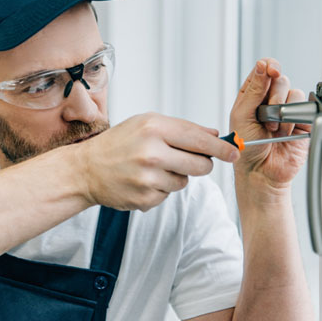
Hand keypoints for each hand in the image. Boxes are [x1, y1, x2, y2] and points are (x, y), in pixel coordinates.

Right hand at [76, 112, 239, 210]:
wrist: (86, 169)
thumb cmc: (118, 143)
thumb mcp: (147, 124)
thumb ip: (182, 128)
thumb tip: (215, 135)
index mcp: (153, 128)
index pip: (200, 139)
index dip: (222, 148)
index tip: (235, 152)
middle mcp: (151, 153)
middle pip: (200, 165)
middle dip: (201, 164)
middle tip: (190, 161)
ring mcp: (147, 178)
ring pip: (185, 182)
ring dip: (176, 177)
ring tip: (153, 168)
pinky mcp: (144, 198)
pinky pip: (168, 196)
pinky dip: (160, 189)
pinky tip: (142, 180)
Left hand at [230, 59, 310, 188]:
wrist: (260, 171)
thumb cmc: (245, 147)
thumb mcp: (242, 115)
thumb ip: (254, 90)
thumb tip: (263, 65)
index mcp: (252, 94)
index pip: (262, 70)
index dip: (268, 66)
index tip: (270, 69)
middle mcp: (270, 100)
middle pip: (280, 79)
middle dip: (273, 96)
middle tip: (265, 115)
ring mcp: (286, 110)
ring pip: (294, 92)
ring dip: (282, 111)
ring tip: (273, 129)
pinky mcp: (302, 121)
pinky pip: (305, 108)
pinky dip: (294, 119)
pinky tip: (285, 132)